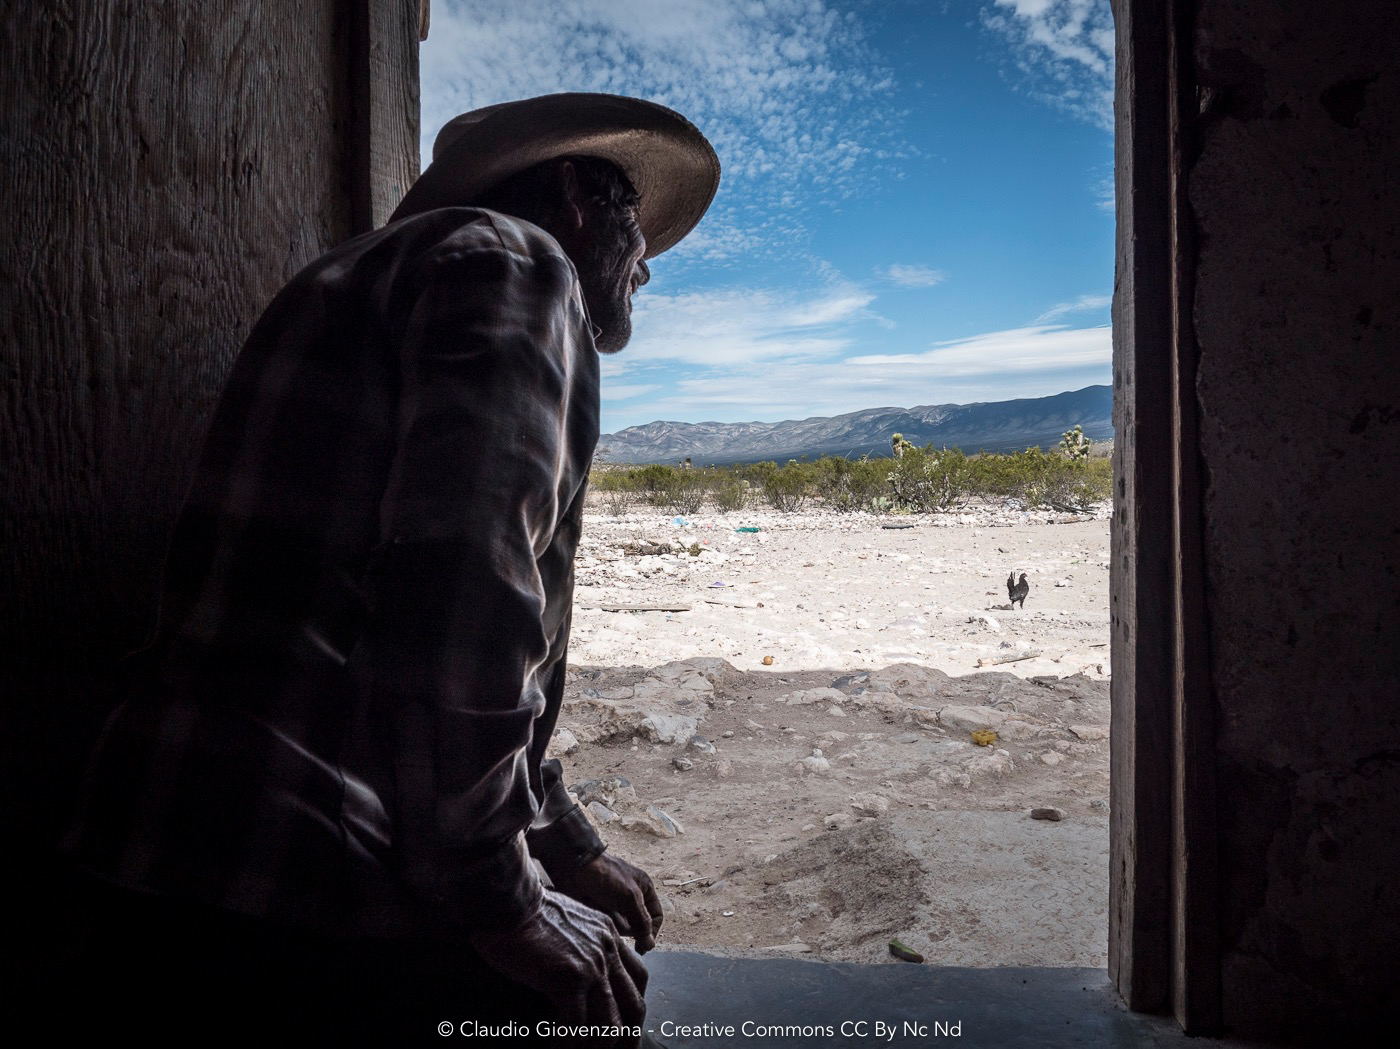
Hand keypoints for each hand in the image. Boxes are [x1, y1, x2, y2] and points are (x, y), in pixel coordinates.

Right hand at [471, 890, 647, 1038]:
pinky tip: (557, 1047)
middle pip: (634, 1004)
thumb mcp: (572, 920)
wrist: (511, 901)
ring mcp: (591, 966)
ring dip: (600, 1046)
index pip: (638, 976)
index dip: (635, 1005)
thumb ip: (584, 942)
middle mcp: (607, 950)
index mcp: (610, 935)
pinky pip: (576, 1025)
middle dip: (629, 1036)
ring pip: (609, 1023)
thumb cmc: (530, 911)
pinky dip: (568, 1042)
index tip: (629, 1024)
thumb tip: (579, 969)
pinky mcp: (569, 979)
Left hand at [548, 852, 663, 952]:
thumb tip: (650, 944)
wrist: (575, 869)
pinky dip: (603, 922)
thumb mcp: (630, 896)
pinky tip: (595, 911)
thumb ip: (642, 921)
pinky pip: (607, 925)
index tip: (642, 948)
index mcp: (644, 889)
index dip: (651, 932)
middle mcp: (631, 898)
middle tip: (615, 914)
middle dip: (626, 925)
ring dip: (613, 922)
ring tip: (602, 909)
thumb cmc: (606, 876)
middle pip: (636, 925)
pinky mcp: (600, 910)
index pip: (655, 916)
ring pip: (620, 927)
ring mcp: (615, 905)